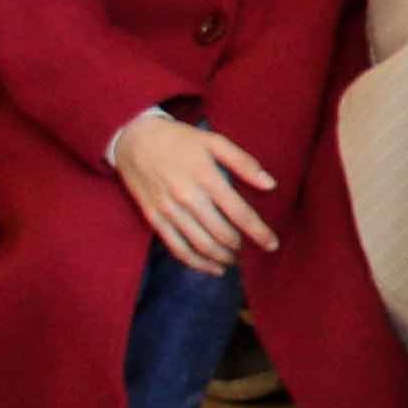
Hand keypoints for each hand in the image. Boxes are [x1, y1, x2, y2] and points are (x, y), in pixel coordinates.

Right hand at [107, 113, 281, 272]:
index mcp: (207, 177)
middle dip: (240, 248)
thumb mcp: (214, 141)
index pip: (239, 213)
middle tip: (252, 251)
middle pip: (221, 234)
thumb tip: (270, 184)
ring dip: (222, 258)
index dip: (258, 232)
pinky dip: (197, 263)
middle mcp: (188, 197)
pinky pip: (178, 249)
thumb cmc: (180, 140)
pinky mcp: (154, 220)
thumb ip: (243, 162)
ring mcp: (169, 211)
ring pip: (201, 246)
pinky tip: (212, 267)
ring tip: (235, 260)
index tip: (272, 245)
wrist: (135, 140)